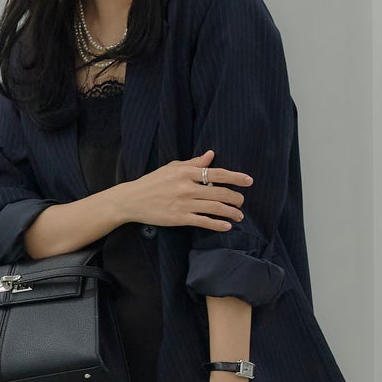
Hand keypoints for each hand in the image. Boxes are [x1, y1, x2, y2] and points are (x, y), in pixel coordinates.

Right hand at [121, 150, 252, 230]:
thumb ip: (193, 163)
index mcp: (186, 172)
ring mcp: (184, 204)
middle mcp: (187, 187)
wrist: (132, 200)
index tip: (249, 181)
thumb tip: (211, 155)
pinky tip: (227, 226)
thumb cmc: (152, 182)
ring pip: (215, 208)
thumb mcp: (171, 168)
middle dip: (236, 198)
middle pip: (220, 193)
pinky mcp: (179, 218)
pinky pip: (203, 222)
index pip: (217, 173)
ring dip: (231, 213)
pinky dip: (217, 225)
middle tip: (242, 202)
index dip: (236, 177)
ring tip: (239, 216)